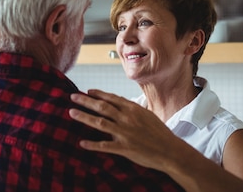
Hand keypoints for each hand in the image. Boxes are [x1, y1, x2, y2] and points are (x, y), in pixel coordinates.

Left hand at [69, 89, 183, 170]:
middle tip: (72, 96)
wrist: (171, 151)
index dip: (98, 94)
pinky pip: (105, 145)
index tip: (87, 91)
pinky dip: (92, 144)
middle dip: (85, 101)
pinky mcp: (125, 148)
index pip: (112, 98)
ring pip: (100, 122)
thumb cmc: (160, 133)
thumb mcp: (147, 115)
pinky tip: (81, 143)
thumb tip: (120, 103)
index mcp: (133, 109)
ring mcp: (125, 133)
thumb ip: (132, 109)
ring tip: (71, 113)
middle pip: (102, 107)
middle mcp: (127, 119)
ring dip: (84, 117)